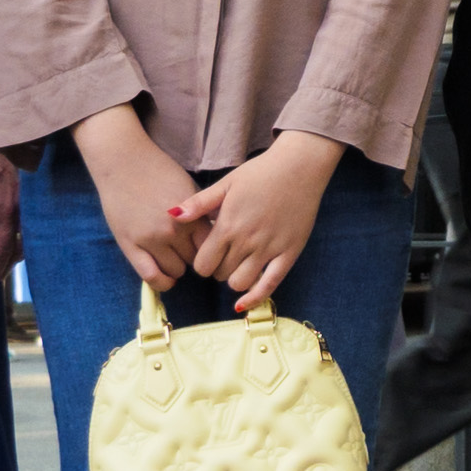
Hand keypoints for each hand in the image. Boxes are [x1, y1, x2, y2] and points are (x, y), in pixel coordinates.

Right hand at [71, 104, 202, 290]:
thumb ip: (202, 214)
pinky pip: (151, 276)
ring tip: (173, 255)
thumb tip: (218, 235)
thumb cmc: (158, 171)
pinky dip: (162, 282)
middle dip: (194, 256)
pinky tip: (165, 277)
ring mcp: (151, 240)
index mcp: (192, 216)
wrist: (123, 161)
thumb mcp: (190, 189)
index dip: (212, 249)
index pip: (212, 247)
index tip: (209, 248)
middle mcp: (173, 231)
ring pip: (176, 270)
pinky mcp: (130, 245)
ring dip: (177, 266)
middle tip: (188, 249)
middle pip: (195, 260)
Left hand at [184, 132, 343, 309]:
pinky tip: (243, 304)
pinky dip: (255, 298)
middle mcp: (246, 241)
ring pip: (240, 283)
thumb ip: (199, 204)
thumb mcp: (226, 183)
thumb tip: (171, 215)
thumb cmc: (260, 173)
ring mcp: (269, 249)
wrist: (299, 167)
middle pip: (219, 275)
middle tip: (223, 256)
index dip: (201, 263)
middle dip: (217, 269)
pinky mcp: (289, 253)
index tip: (207, 254)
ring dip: (234, 279)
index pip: (202, 264)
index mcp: (228, 226)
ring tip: (238, 266)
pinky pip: (270, 285)